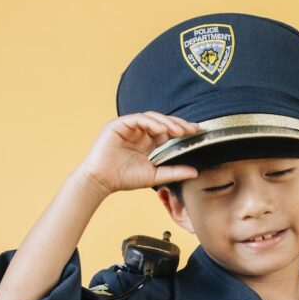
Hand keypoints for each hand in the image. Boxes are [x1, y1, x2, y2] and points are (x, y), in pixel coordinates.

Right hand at [77, 111, 201, 195]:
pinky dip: (151, 123)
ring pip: (152, 118)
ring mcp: (130, 126)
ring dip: (167, 123)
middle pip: (163, 122)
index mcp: (149, 141)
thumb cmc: (125, 178)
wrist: (102, 181)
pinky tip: (162, 130)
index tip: (197, 132)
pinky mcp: (119, 124)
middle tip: (192, 129)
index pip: (168, 131)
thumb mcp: (155, 175)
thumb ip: (174, 172)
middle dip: (178, 124)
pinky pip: (138, 119)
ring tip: (178, 131)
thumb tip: (195, 172)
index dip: (182, 130)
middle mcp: (140, 132)